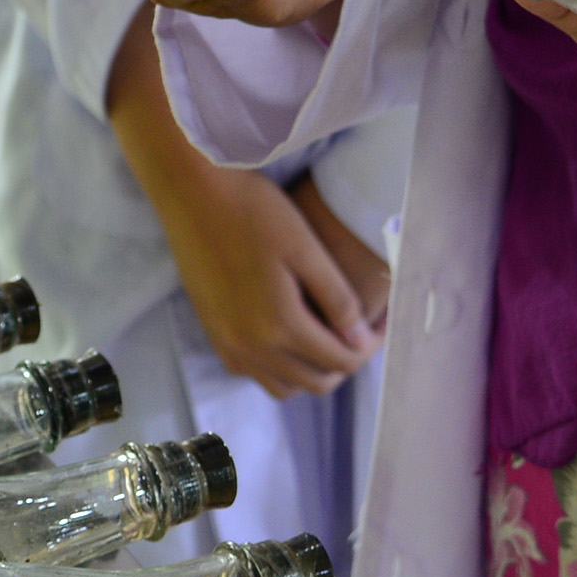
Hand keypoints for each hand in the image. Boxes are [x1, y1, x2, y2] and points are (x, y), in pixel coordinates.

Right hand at [108, 11, 378, 398]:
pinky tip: (290, 334)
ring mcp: (227, 343)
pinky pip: (254, 372)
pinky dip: (280, 366)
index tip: (384, 321)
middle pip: (316, 381)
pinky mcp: (213, 333)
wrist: (192, 191)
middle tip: (362, 328)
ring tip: (329, 334)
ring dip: (313, 370)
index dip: (371, 345)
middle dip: (347, 360)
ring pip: (284, 386)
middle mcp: (250, 346)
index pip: (342, 360)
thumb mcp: (305, 249)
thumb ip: (337, 298)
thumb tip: (361, 340)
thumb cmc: (253, 209)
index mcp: (279, 325)